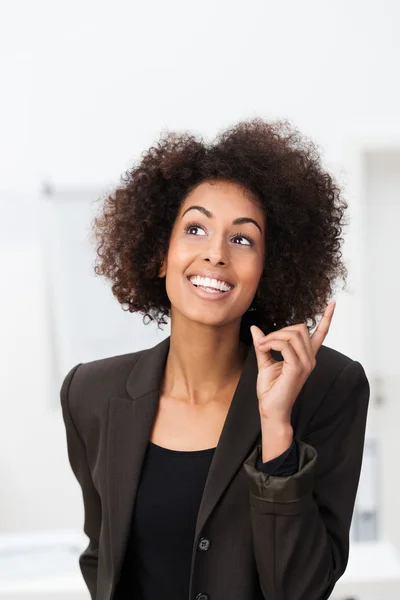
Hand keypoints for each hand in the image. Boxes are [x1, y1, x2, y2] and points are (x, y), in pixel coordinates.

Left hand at [250, 301, 335, 422]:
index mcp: (306, 356)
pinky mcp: (298, 368)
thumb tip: (256, 328)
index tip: (333, 303)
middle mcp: (310, 358)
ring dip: (273, 336)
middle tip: (263, 342)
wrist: (270, 409)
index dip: (327, 318)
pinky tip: (263, 347)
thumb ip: (264, 345)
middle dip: (279, 330)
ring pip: (292, 335)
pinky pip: (285, 345)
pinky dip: (271, 342)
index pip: (321, 333)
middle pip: (300, 328)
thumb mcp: (265, 361)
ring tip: (262, 346)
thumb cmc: (270, 389)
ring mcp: (306, 363)